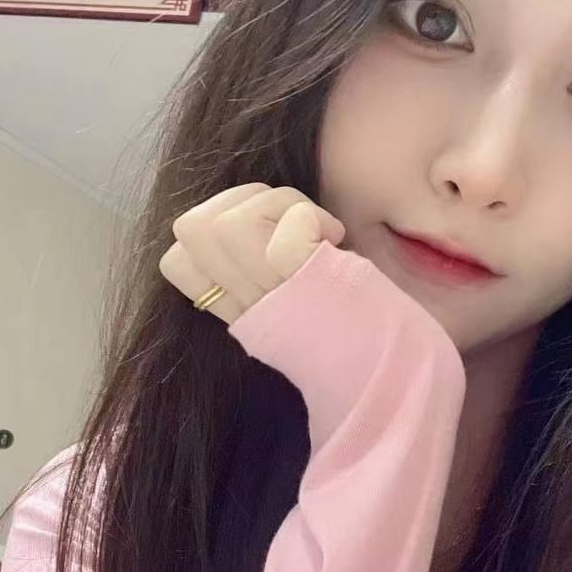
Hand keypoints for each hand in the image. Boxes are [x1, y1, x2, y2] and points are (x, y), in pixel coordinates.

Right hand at [159, 183, 346, 327]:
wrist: (396, 371)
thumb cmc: (359, 323)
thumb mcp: (296, 293)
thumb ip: (261, 260)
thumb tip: (253, 208)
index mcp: (239, 307)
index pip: (175, 259)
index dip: (213, 231)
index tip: (266, 242)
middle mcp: (247, 307)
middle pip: (190, 227)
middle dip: (244, 200)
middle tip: (291, 224)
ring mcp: (274, 299)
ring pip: (224, 223)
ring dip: (278, 203)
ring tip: (317, 231)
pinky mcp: (306, 287)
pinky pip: (284, 236)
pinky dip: (308, 218)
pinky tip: (334, 239)